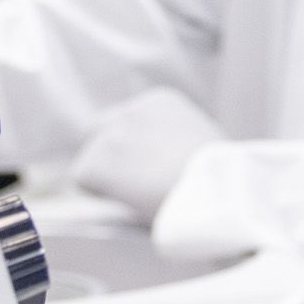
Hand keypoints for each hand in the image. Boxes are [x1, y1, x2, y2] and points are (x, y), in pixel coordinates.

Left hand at [70, 86, 224, 221]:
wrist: (214, 190)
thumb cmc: (220, 175)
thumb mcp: (202, 140)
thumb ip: (174, 139)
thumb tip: (159, 161)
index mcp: (160, 101)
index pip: (129, 120)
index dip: (137, 147)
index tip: (154, 167)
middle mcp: (130, 111)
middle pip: (100, 131)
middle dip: (111, 155)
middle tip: (131, 183)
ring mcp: (111, 137)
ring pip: (91, 158)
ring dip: (107, 178)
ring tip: (137, 197)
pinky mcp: (95, 162)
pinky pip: (84, 180)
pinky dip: (100, 194)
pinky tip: (128, 201)